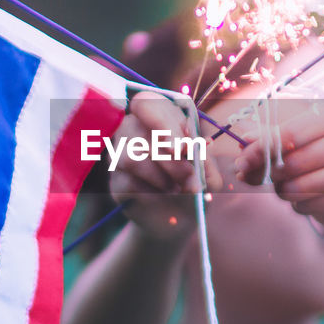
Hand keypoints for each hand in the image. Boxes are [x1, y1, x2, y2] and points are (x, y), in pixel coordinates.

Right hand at [110, 92, 222, 239]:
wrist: (178, 220)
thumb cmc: (194, 188)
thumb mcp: (208, 176)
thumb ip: (206, 161)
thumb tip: (201, 144)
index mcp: (161, 118)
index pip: (149, 104)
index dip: (163, 122)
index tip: (183, 147)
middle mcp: (135, 129)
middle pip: (136, 130)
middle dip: (166, 153)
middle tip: (188, 176)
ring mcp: (120, 154)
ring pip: (131, 157)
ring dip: (160, 177)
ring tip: (178, 190)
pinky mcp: (115, 180)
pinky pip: (127, 182)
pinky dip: (151, 194)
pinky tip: (162, 198)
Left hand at [234, 100, 323, 240]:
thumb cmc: (315, 157)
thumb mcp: (293, 141)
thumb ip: (268, 138)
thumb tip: (243, 138)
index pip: (288, 134)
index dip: (259, 150)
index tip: (241, 162)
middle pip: (291, 163)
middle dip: (266, 174)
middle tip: (255, 178)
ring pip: (296, 188)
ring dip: (282, 191)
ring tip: (288, 186)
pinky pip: (307, 206)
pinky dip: (298, 206)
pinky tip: (308, 198)